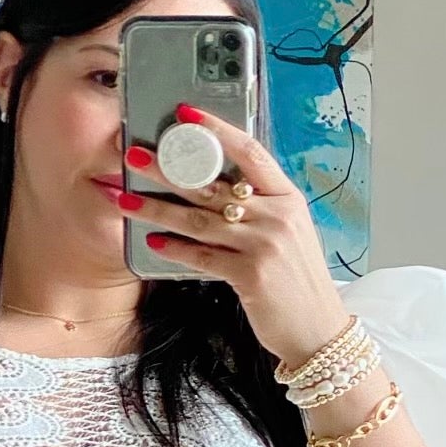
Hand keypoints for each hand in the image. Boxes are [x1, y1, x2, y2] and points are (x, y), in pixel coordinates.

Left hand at [120, 103, 352, 369]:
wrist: (319, 331)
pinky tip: (153, 240)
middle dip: (168, 168)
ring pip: (200, 219)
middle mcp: (277, 216)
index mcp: (287, 198)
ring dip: (158, 209)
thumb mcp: (289, 234)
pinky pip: (203, 257)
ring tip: (127, 199)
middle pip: (213, 183)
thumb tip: (217, 188)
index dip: (216, 130)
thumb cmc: (299, 283)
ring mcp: (265, 245)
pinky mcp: (251, 276)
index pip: (249, 151)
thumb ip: (261, 208)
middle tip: (134, 155)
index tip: (185, 115)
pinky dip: (175, 249)